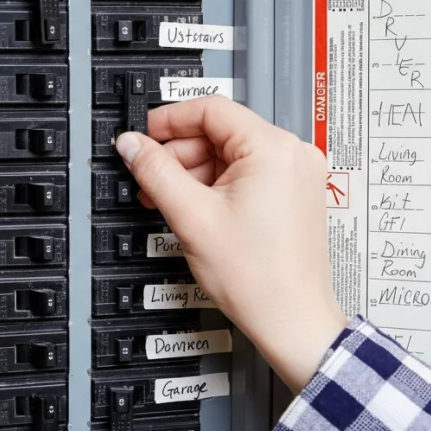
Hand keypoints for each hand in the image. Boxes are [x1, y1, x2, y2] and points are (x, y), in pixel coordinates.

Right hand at [114, 96, 346, 391]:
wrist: (291, 321)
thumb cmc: (257, 278)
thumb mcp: (191, 216)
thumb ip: (155, 172)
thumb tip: (132, 144)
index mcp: (274, 149)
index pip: (211, 109)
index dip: (169, 121)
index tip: (144, 137)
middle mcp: (293, 154)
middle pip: (220, 131)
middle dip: (180, 154)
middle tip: (150, 178)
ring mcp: (298, 174)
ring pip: (231, 154)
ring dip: (196, 172)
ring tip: (170, 201)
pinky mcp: (295, 193)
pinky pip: (248, 173)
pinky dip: (218, 185)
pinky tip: (196, 208)